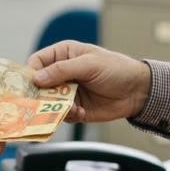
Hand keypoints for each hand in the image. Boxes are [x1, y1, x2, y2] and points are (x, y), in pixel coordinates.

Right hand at [27, 42, 151, 122]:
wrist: (138, 91)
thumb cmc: (116, 69)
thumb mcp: (89, 64)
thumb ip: (62, 70)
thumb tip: (36, 78)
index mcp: (63, 55)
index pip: (37, 62)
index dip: (31, 73)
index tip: (32, 85)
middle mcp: (62, 73)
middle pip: (38, 85)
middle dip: (40, 95)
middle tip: (44, 103)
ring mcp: (67, 92)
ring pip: (47, 103)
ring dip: (55, 107)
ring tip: (72, 108)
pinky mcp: (75, 108)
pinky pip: (61, 115)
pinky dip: (68, 115)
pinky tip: (81, 112)